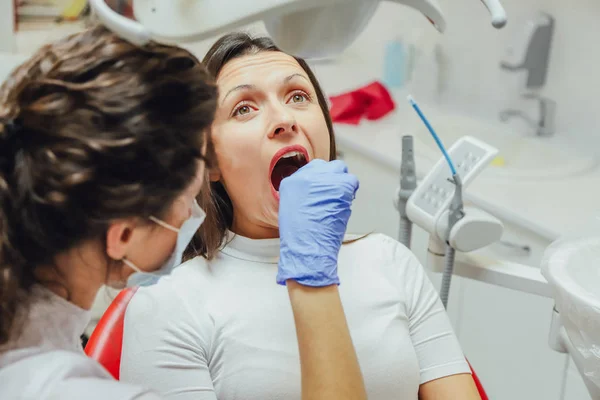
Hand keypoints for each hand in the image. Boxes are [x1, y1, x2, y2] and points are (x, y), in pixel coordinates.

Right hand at [277, 159, 358, 286]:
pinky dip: (352, 190)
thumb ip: (302, 195)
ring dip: (343, 183)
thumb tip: (316, 192)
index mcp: (291, 182)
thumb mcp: (290, 210)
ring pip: (341, 169)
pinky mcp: (339, 185)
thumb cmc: (300, 237)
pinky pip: (352, 180)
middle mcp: (306, 176)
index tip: (326, 187)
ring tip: (341, 199)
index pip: (311, 169)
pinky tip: (346, 202)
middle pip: (327, 166)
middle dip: (333, 178)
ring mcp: (324, 179)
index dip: (322, 179)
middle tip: (336, 192)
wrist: (307, 247)